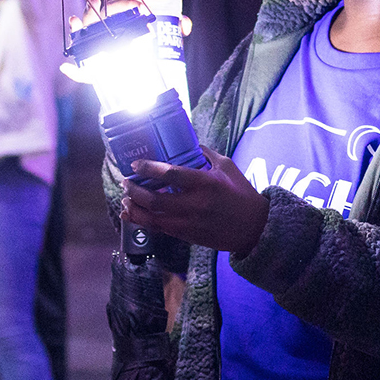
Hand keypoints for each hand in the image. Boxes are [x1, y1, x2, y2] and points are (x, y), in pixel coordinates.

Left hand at [120, 148, 268, 253]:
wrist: (254, 227)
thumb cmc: (242, 194)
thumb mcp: (228, 166)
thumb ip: (206, 154)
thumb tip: (188, 143)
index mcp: (206, 183)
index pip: (171, 175)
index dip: (149, 169)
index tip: (136, 165)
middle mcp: (195, 204)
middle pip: (155, 200)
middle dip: (135, 191)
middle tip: (126, 183)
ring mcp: (190, 223)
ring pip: (153, 219)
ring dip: (135, 209)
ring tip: (125, 200)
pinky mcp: (188, 236)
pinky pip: (160, 230)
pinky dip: (143, 222)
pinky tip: (133, 215)